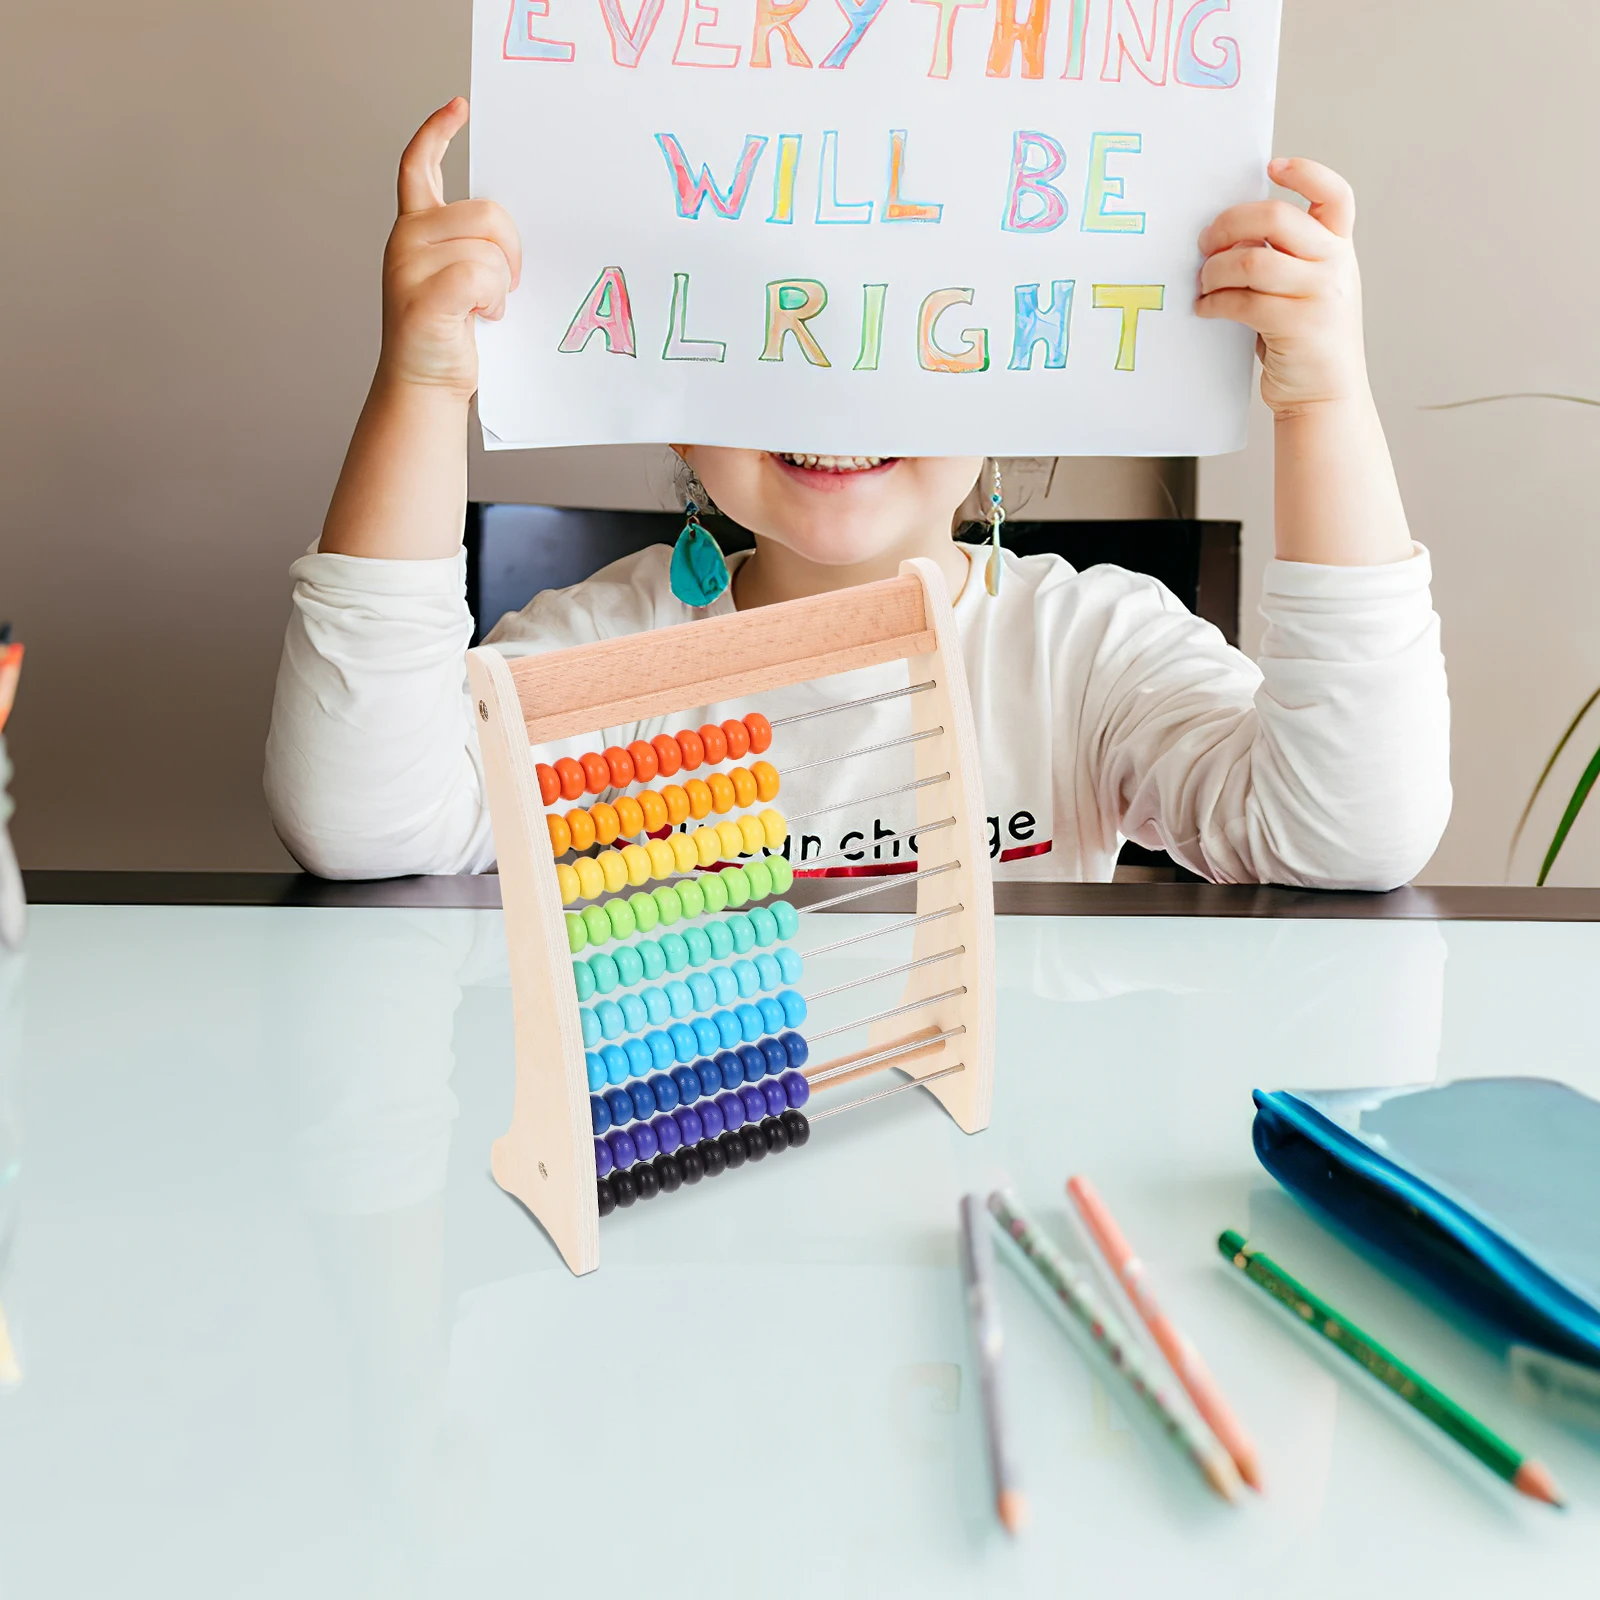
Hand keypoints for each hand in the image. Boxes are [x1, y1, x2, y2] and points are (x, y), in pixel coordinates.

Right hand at [379, 98, 521, 401]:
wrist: (425, 386)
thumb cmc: (450, 335)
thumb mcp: (462, 278)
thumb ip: (473, 243)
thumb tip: (509, 227)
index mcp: (415, 227)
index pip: (418, 165)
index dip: (437, 132)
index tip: (459, 107)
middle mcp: (407, 237)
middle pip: (489, 214)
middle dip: (511, 252)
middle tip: (503, 287)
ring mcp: (409, 265)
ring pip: (490, 250)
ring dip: (500, 286)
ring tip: (482, 309)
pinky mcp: (424, 296)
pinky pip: (481, 277)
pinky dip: (492, 301)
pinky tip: (481, 317)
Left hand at [1196, 158, 1366, 416]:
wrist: (1325, 393)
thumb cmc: (1304, 337)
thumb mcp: (1307, 287)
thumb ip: (1285, 257)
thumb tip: (1227, 234)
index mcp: (1339, 246)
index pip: (1334, 195)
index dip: (1305, 173)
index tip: (1271, 166)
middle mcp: (1335, 263)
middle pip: (1277, 217)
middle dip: (1229, 224)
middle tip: (1205, 242)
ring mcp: (1319, 293)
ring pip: (1252, 260)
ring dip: (1215, 270)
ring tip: (1203, 283)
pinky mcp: (1297, 325)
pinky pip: (1242, 302)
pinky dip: (1214, 303)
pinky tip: (1205, 308)